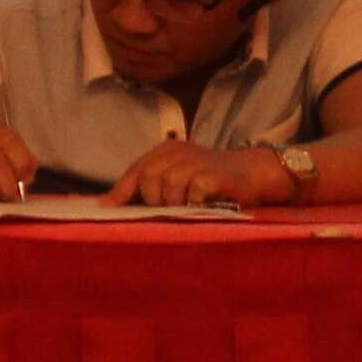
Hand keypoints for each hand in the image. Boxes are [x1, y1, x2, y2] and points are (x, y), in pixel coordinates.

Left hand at [111, 139, 289, 209]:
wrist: (255, 174)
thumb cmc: (212, 181)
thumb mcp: (178, 176)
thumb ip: (148, 186)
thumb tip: (109, 204)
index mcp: (167, 150)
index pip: (136, 170)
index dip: (121, 192)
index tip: (107, 210)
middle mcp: (179, 151)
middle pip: (149, 178)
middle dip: (153, 200)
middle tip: (169, 210)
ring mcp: (197, 161)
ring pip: (169, 185)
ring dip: (175, 203)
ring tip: (188, 208)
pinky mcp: (214, 175)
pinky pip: (193, 192)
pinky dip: (195, 203)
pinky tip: (203, 206)